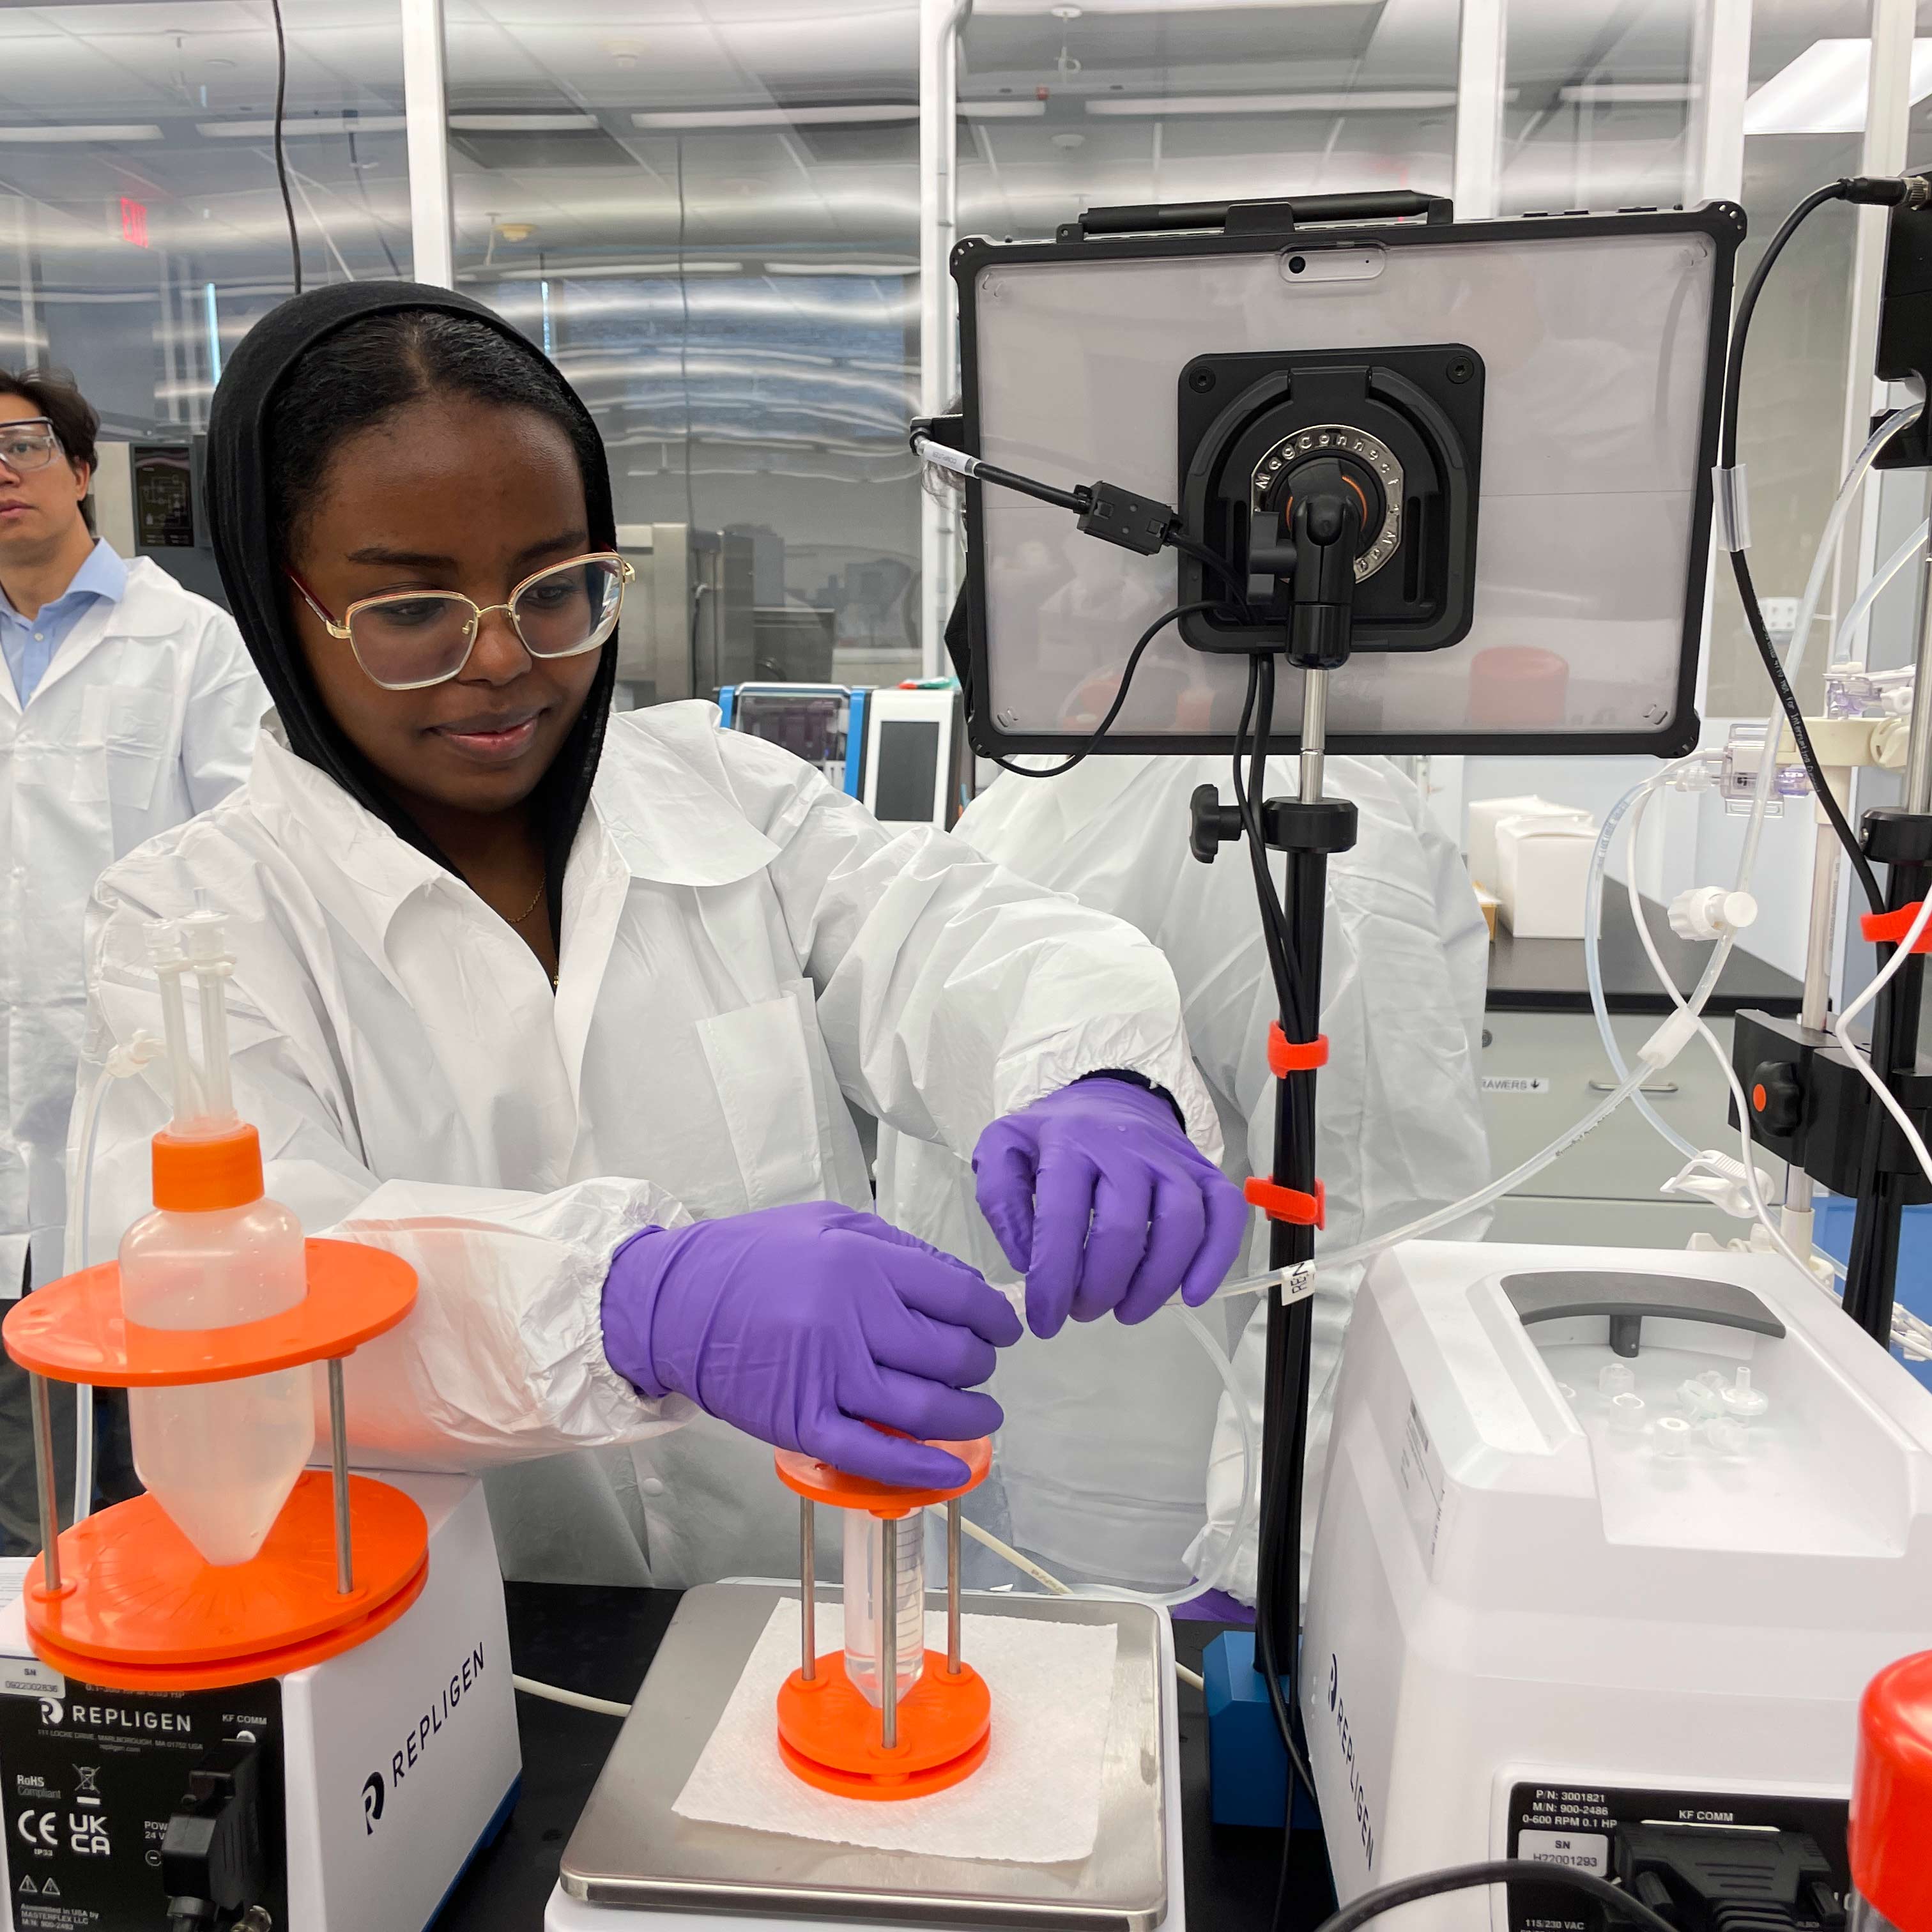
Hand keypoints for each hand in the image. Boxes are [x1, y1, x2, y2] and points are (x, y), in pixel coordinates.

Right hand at [601, 1201, 1022, 1487]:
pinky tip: (950, 1468)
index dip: (994, 1319)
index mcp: (863, 1263)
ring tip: (981, 1414)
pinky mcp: (802, 1422)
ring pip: (924, 1408)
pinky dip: (919, 1467)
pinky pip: (873, 1454)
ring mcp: (827, 1375)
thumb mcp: (831, 1225)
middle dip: (981, 1366)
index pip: (960, 1297)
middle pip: (950, 1356)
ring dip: (968, 1417)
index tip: (1002, 1330)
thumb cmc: (755, 1258)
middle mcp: (852, 1318)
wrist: (676, 1302)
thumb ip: (898, 1249)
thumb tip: (963, 1287)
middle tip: (980, 1367)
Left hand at [972, 1075, 1246, 1338]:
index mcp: (1069, 1142)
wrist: (1110, 1097)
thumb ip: (1000, 1199)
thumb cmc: (1054, 1136)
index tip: (1045, 1320)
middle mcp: (1125, 1146)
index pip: (1063, 1219)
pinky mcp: (1205, 1170)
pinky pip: (1225, 1213)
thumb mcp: (1004, 1149)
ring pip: (1181, 1224)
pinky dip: (1216, 1259)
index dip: (1053, 1280)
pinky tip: (1191, 1294)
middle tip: (1083, 1312)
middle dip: (1100, 1287)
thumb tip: (1028, 1259)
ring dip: (1155, 1282)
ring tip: (1127, 1311)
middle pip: (1123, 1229)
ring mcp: (1172, 1157)